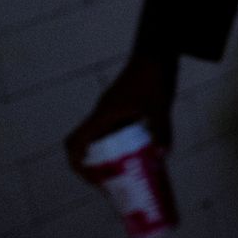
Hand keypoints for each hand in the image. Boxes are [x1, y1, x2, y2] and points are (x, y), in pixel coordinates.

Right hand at [64, 53, 177, 182]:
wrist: (158, 51)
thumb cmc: (152, 75)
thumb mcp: (159, 105)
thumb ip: (161, 129)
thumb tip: (162, 156)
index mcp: (102, 116)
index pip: (75, 142)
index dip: (79, 164)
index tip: (97, 179)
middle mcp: (103, 116)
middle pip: (88, 148)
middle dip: (98, 169)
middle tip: (116, 187)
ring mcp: (114, 113)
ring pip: (105, 142)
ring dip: (112, 160)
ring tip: (130, 179)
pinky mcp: (127, 110)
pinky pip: (120, 134)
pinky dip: (127, 148)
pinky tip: (146, 157)